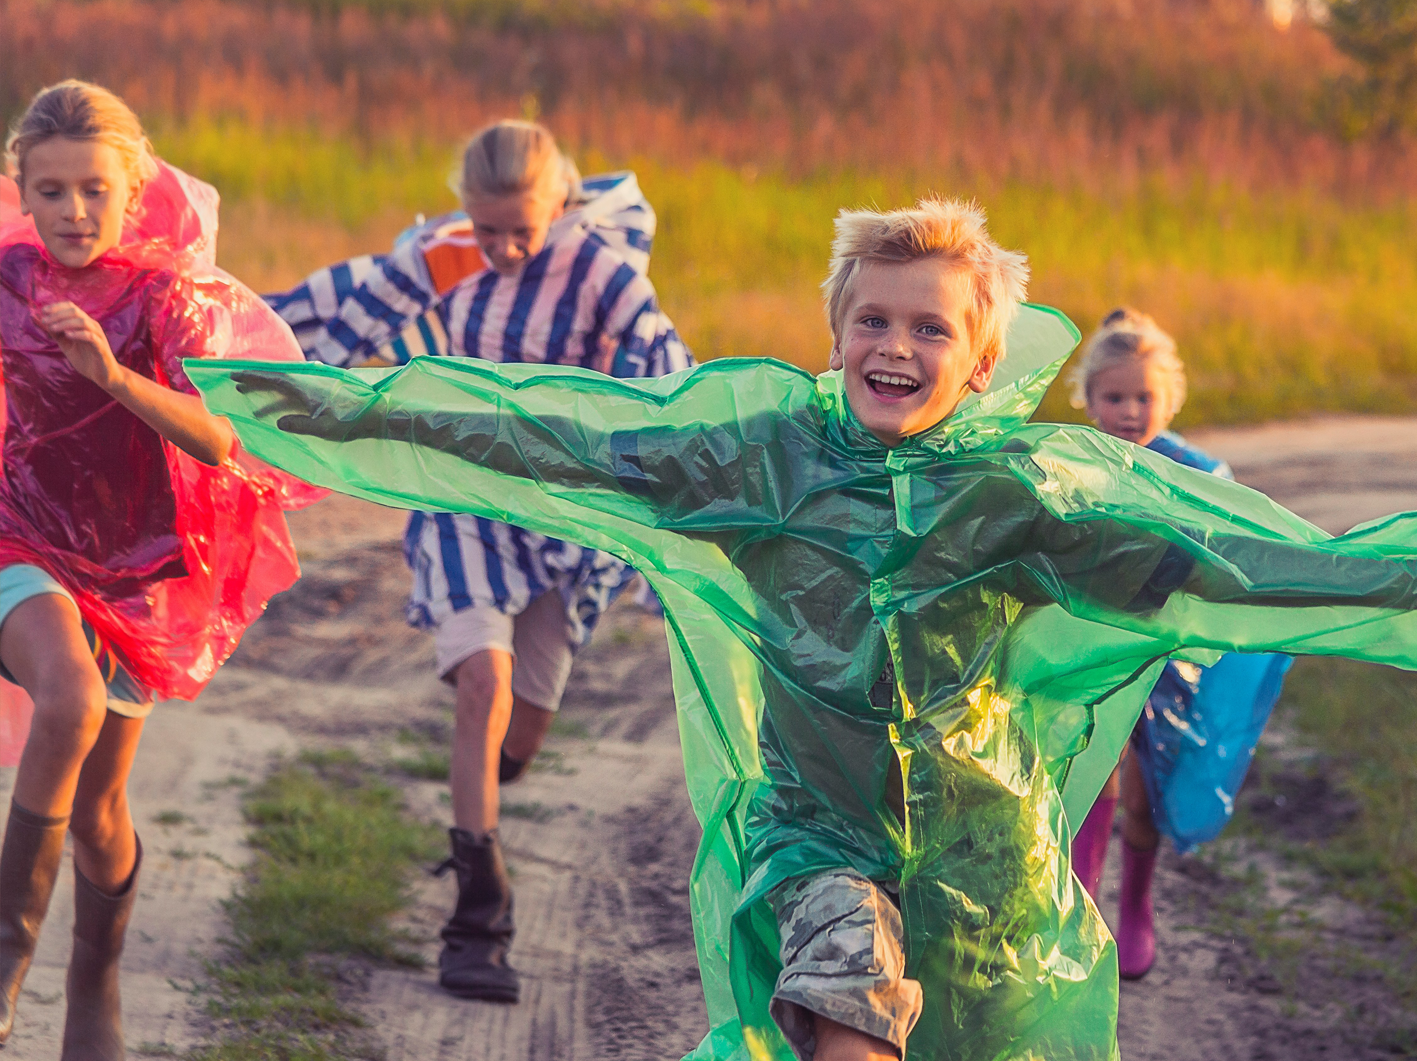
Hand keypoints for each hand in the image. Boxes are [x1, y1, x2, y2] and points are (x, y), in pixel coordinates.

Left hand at [38, 302, 124, 391]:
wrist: (102, 375)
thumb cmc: (85, 359)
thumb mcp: (66, 345)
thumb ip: (56, 334)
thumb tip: (42, 322)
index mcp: (84, 324)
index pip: (71, 307)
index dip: (56, 307)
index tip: (42, 311)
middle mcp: (92, 326)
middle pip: (75, 312)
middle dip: (57, 314)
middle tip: (44, 321)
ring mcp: (98, 336)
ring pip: (82, 322)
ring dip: (65, 323)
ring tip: (52, 328)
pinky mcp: (101, 347)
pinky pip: (90, 336)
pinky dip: (78, 334)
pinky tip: (67, 335)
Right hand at [233, 369, 385, 441]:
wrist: (375, 416)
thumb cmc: (351, 422)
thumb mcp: (324, 428)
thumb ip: (300, 425)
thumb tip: (278, 422)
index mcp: (305, 388)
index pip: (274, 379)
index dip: (254, 376)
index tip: (235, 374)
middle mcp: (307, 386)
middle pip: (276, 380)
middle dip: (256, 381)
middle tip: (236, 384)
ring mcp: (313, 392)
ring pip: (283, 390)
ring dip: (266, 394)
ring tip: (247, 397)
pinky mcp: (319, 399)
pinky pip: (293, 399)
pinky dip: (280, 403)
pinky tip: (271, 413)